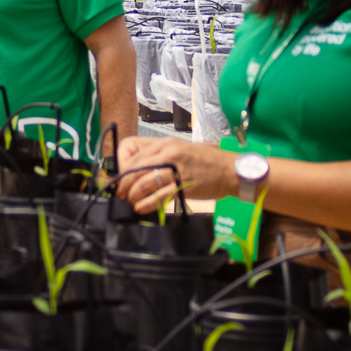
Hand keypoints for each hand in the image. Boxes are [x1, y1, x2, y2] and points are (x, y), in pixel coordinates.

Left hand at [113, 135, 235, 213]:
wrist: (230, 170)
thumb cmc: (206, 162)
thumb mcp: (180, 150)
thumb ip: (160, 155)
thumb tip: (137, 168)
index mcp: (165, 142)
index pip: (133, 149)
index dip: (122, 165)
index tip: (120, 176)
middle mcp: (168, 152)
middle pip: (135, 167)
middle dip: (123, 182)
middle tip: (120, 192)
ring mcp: (176, 168)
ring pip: (145, 181)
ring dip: (133, 194)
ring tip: (130, 201)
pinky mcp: (184, 184)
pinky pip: (160, 195)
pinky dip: (147, 203)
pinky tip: (141, 207)